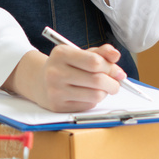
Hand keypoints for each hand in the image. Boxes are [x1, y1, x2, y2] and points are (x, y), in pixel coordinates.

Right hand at [4, 44, 125, 112]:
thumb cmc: (65, 65)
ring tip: (103, 88)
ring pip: (95, 95)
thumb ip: (99, 52)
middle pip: (96, 80)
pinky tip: (89, 94)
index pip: (94, 62)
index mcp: (61, 54)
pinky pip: (87, 105)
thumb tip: (116, 55)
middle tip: (116, 83)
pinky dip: (94, 100)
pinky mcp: (58, 106)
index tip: (118, 72)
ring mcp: (56, 91)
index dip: (111, 68)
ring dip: (105, 93)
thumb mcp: (78, 53)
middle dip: (113, 83)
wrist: (39, 81)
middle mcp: (56, 72)